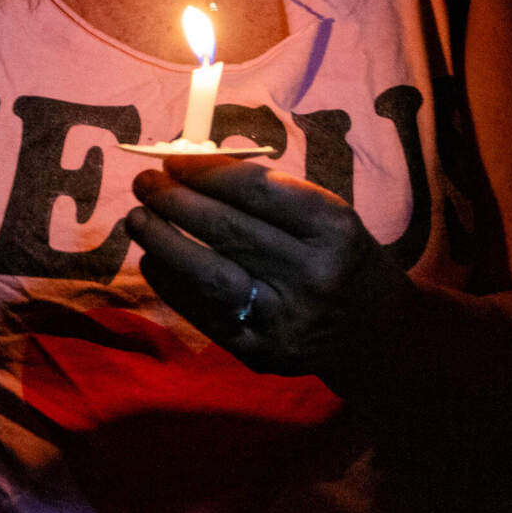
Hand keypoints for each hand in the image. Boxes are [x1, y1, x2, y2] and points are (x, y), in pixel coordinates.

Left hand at [125, 156, 408, 376]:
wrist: (375, 334)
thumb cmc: (341, 256)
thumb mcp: (326, 214)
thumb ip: (267, 191)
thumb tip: (195, 164)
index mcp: (332, 227)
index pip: (256, 191)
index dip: (206, 172)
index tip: (173, 159)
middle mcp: (312, 274)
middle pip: (228, 230)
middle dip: (176, 201)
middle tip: (145, 182)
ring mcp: (286, 319)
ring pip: (210, 275)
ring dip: (164, 242)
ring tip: (136, 218)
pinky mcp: (263, 353)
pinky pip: (205, 315)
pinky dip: (172, 284)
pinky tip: (153, 259)